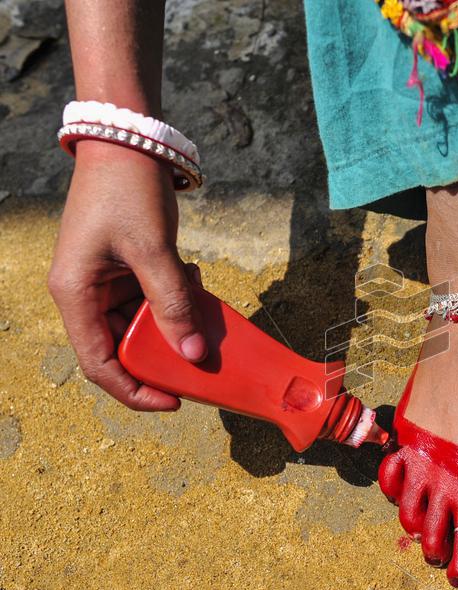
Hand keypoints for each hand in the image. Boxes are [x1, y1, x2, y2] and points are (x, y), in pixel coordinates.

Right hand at [48, 140, 205, 410]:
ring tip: (202, 309)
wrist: (129, 140)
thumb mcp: (154, 250)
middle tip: (203, 361)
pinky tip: (195, 278)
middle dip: (164, 356)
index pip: (100, 365)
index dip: (135, 391)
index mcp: (76, 295)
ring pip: (142, 325)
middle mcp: (85, 294)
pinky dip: (177, 298)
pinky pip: (152, 299)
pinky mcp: (126, 268)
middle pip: (123, 349)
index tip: (175, 402)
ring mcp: (105, 281)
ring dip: (176, 322)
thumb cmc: (129, 191)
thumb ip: (173, 303)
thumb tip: (194, 354)